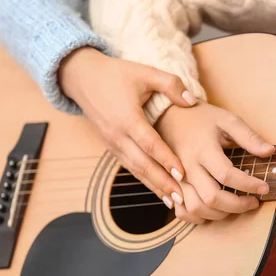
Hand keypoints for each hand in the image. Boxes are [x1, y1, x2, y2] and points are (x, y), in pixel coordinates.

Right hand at [58, 47, 196, 207]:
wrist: (83, 78)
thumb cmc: (117, 74)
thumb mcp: (145, 72)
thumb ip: (171, 84)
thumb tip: (192, 101)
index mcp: (127, 118)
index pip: (149, 144)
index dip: (166, 159)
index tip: (182, 174)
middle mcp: (117, 135)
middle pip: (142, 164)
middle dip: (162, 182)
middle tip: (182, 198)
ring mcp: (112, 143)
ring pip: (136, 170)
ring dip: (155, 186)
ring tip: (174, 202)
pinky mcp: (112, 147)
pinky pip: (130, 167)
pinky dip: (145, 180)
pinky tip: (159, 191)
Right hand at [155, 102, 275, 223]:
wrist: (169, 117)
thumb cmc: (202, 119)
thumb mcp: (227, 120)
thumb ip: (249, 136)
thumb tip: (270, 152)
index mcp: (203, 149)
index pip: (227, 175)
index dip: (249, 185)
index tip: (265, 187)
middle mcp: (187, 166)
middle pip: (211, 198)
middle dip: (237, 206)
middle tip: (253, 202)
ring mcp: (176, 179)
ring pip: (196, 208)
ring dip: (220, 214)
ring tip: (235, 206)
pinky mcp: (171, 186)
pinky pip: (182, 212)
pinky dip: (199, 217)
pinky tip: (214, 210)